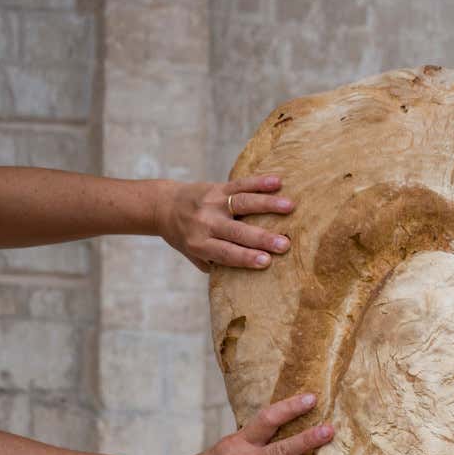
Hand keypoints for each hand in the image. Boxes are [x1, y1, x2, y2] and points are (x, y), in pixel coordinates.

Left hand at [154, 174, 294, 271]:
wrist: (163, 206)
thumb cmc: (184, 237)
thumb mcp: (193, 255)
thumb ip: (215, 262)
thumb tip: (248, 272)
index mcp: (198, 244)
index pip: (225, 252)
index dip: (245, 257)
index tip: (267, 261)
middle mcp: (205, 223)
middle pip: (237, 231)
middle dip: (262, 238)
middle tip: (285, 244)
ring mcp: (212, 203)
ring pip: (243, 203)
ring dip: (268, 205)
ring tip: (290, 207)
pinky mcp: (217, 187)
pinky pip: (240, 183)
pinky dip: (259, 182)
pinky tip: (277, 182)